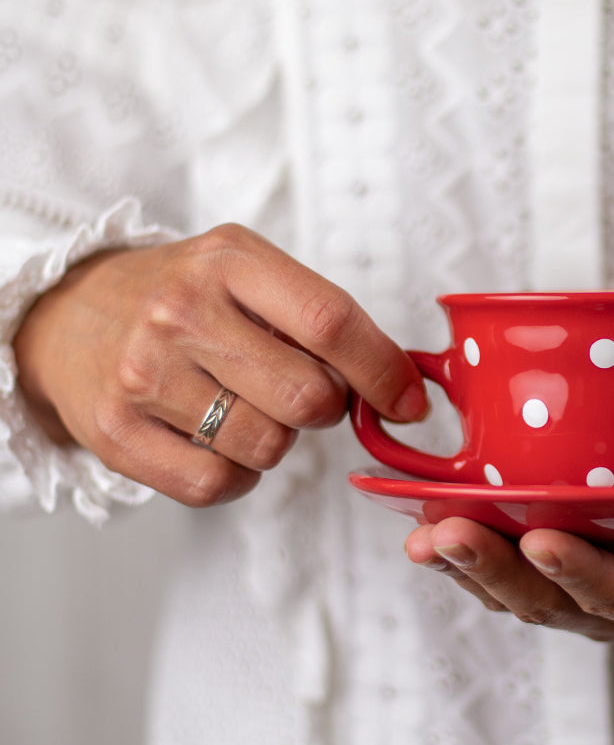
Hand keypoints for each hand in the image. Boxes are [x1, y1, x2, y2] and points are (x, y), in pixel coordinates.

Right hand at [13, 224, 427, 505]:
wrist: (72, 314)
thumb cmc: (188, 298)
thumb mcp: (250, 274)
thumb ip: (325, 321)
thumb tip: (405, 389)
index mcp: (230, 259)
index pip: (332, 322)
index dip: (384, 371)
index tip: (409, 402)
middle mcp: (180, 310)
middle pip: (307, 397)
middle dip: (324, 407)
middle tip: (299, 391)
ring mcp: (143, 372)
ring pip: (268, 447)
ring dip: (277, 440)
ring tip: (244, 405)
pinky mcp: (115, 431)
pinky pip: (217, 485)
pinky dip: (235, 475)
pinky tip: (216, 439)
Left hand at [404, 506, 613, 640]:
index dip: (582, 575)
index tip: (543, 541)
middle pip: (551, 602)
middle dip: (497, 570)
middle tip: (450, 536)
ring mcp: (587, 589)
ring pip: (519, 591)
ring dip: (469, 565)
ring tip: (424, 537)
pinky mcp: (566, 565)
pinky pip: (510, 570)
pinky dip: (468, 552)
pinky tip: (428, 527)